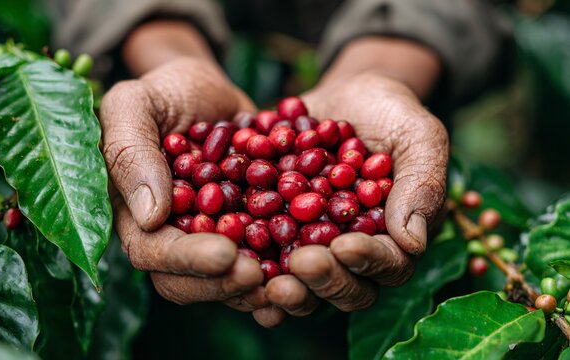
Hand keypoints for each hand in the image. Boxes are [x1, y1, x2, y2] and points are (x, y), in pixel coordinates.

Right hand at [100, 58, 284, 326]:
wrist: (206, 89)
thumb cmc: (162, 91)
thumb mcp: (134, 105)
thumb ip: (131, 153)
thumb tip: (149, 215)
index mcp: (134, 215)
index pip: (152, 252)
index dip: (187, 259)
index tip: (226, 254)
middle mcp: (171, 237)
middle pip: (189, 280)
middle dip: (225, 283)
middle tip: (262, 276)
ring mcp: (210, 238)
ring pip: (228, 279)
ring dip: (259, 287)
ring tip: (293, 282)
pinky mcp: (246, 230)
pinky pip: (264, 255)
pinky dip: (286, 263)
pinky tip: (314, 261)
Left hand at [264, 72, 448, 316]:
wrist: (345, 97)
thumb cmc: (393, 115)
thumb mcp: (418, 138)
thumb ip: (422, 185)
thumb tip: (413, 243)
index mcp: (392, 241)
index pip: (387, 266)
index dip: (366, 261)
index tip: (344, 246)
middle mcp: (350, 254)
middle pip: (342, 287)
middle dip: (322, 279)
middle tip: (300, 263)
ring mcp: (310, 246)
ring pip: (299, 282)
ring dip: (282, 285)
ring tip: (260, 276)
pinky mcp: (274, 230)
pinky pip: (260, 253)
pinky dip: (244, 259)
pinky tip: (225, 254)